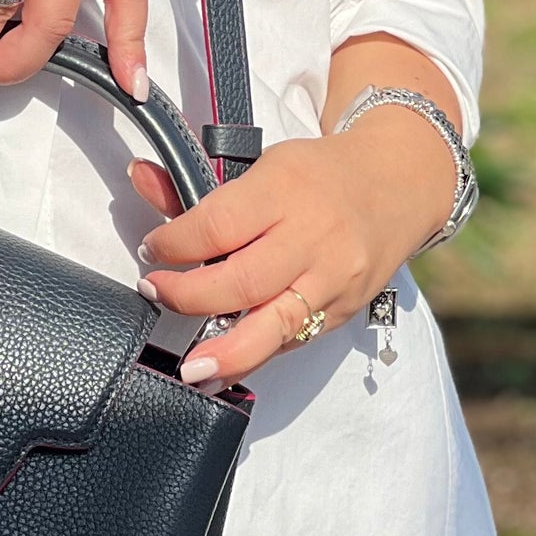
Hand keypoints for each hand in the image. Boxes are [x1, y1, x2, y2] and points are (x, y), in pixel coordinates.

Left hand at [128, 75, 456, 387]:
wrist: (396, 184)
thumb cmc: (319, 174)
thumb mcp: (261, 164)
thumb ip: (198, 184)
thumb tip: (139, 178)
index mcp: (284, 189)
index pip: (217, 225)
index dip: (174, 244)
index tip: (150, 250)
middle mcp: (312, 237)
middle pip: (241, 281)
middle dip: (189, 297)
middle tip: (155, 295)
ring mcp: (331, 278)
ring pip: (273, 325)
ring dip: (226, 353)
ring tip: (192, 371)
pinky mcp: (343, 309)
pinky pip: (293, 339)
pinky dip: (256, 354)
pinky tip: (226, 366)